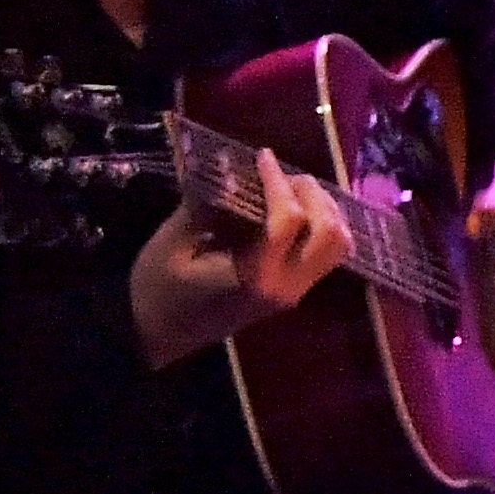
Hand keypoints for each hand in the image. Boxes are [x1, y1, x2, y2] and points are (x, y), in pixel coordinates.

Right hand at [128, 148, 350, 367]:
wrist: (155, 337)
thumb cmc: (157, 289)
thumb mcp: (172, 244)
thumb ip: (206, 205)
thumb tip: (230, 165)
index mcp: (254, 276)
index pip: (288, 220)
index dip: (279, 182)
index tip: (262, 156)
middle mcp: (285, 286)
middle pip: (330, 234)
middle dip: (315, 196)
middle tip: (288, 176)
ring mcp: (294, 293)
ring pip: (338, 247)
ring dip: (327, 211)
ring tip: (296, 190)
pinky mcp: (293, 293)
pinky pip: (327, 256)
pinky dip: (323, 227)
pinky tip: (297, 209)